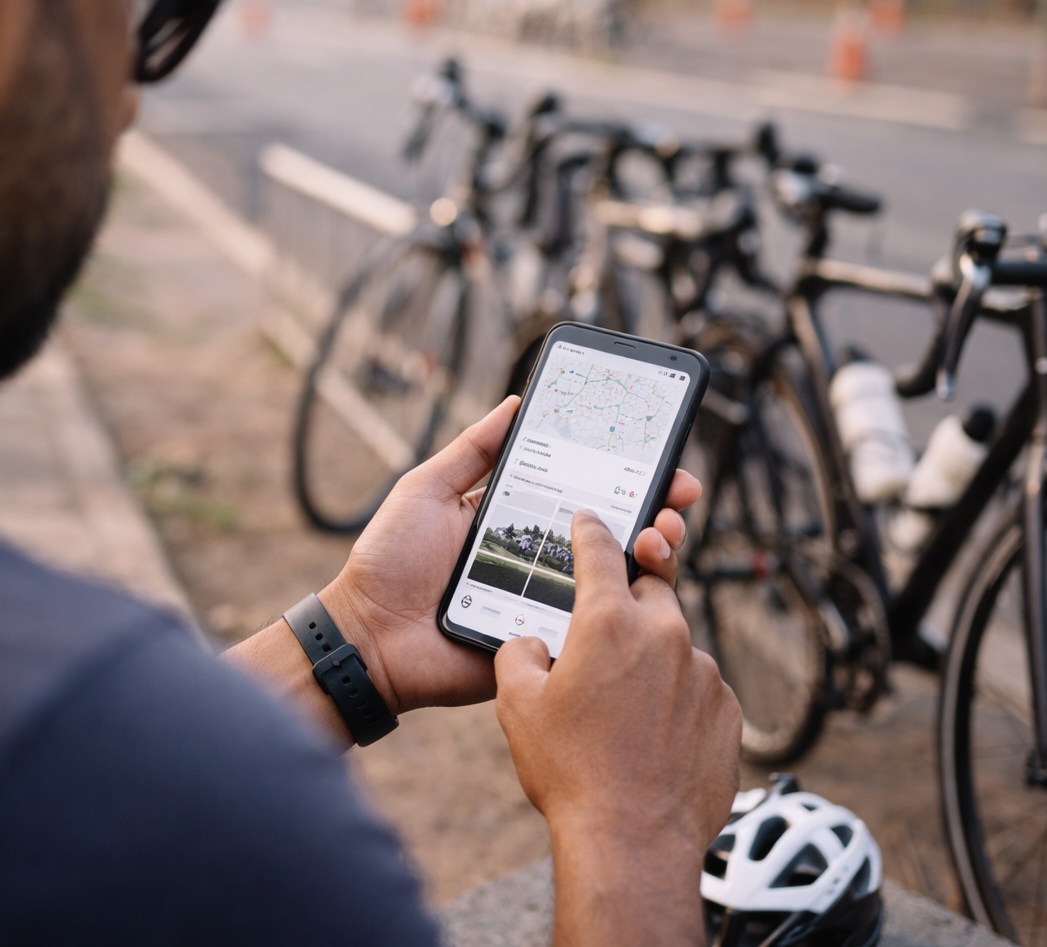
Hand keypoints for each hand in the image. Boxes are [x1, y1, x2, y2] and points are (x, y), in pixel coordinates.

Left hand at [322, 396, 701, 715]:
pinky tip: (639, 583)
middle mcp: (542, 560)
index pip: (584, 492)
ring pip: (616, 581)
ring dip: (654, 554)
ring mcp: (547, 604)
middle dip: (658, 510)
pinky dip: (623, 610)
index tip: (661, 455)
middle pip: (614, 534)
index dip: (626, 475)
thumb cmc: (388, 562)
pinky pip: (592, 630)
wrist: (367, 636)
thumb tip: (516, 403)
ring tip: (664, 533)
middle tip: (679, 494)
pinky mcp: (544, 644)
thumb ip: (472, 450)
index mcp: (519, 521)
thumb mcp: (426, 489)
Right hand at [494, 511, 740, 944]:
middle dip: (628, 593)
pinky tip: (650, 734)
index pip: (601, 550)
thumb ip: (518, 655)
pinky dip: (675, 697)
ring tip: (621, 706)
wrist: (633, 841)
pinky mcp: (727, 710)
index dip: (590, 529)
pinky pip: (697, 686)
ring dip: (650, 656)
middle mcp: (665, 635)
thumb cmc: (572, 773)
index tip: (589, 521)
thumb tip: (531, 646)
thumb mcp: (517, 706)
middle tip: (604, 619)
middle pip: (650, 587)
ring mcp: (703, 673)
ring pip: (674, 643)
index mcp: (609, 623)